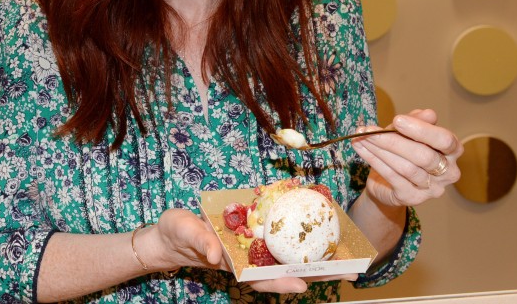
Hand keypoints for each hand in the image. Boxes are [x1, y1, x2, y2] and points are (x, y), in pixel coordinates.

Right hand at [142, 210, 355, 293]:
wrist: (171, 233)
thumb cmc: (175, 233)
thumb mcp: (183, 231)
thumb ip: (199, 241)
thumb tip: (214, 253)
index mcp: (231, 264)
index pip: (260, 278)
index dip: (281, 282)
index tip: (303, 284)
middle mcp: (246, 261)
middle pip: (282, 271)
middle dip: (313, 273)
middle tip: (345, 273)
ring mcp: (251, 251)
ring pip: (285, 259)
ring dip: (312, 261)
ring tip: (344, 260)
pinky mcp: (252, 237)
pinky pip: (278, 241)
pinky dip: (297, 242)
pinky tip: (316, 236)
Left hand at [351, 108, 462, 207]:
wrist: (386, 182)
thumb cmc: (401, 151)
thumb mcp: (406, 132)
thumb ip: (416, 122)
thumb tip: (428, 113)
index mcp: (452, 151)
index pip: (445, 140)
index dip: (423, 130)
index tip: (398, 119)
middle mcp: (448, 173)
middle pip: (424, 156)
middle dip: (394, 141)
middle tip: (370, 130)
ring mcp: (432, 189)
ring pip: (406, 168)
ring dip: (380, 150)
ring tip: (362, 137)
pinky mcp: (412, 198)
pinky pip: (393, 177)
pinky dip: (374, 160)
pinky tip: (360, 148)